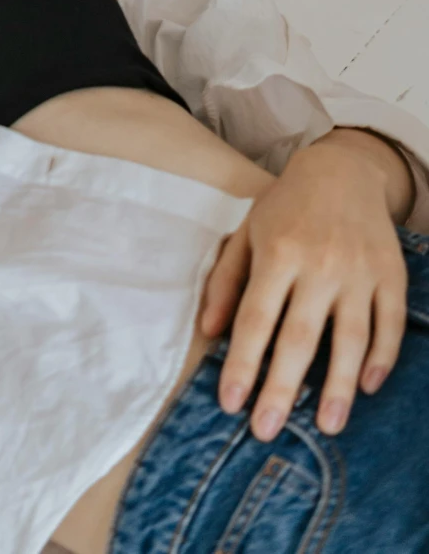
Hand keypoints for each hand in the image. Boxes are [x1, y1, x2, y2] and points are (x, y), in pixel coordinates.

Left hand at [201, 128, 410, 439]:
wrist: (342, 171)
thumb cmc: (285, 206)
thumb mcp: (247, 233)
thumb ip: (225, 281)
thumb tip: (208, 332)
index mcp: (277, 251)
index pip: (256, 319)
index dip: (242, 363)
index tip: (230, 403)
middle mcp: (319, 263)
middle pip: (299, 337)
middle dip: (282, 388)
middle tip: (268, 430)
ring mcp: (358, 271)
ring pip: (350, 338)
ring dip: (338, 387)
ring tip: (327, 426)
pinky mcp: (391, 275)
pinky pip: (390, 324)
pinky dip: (381, 358)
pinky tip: (368, 386)